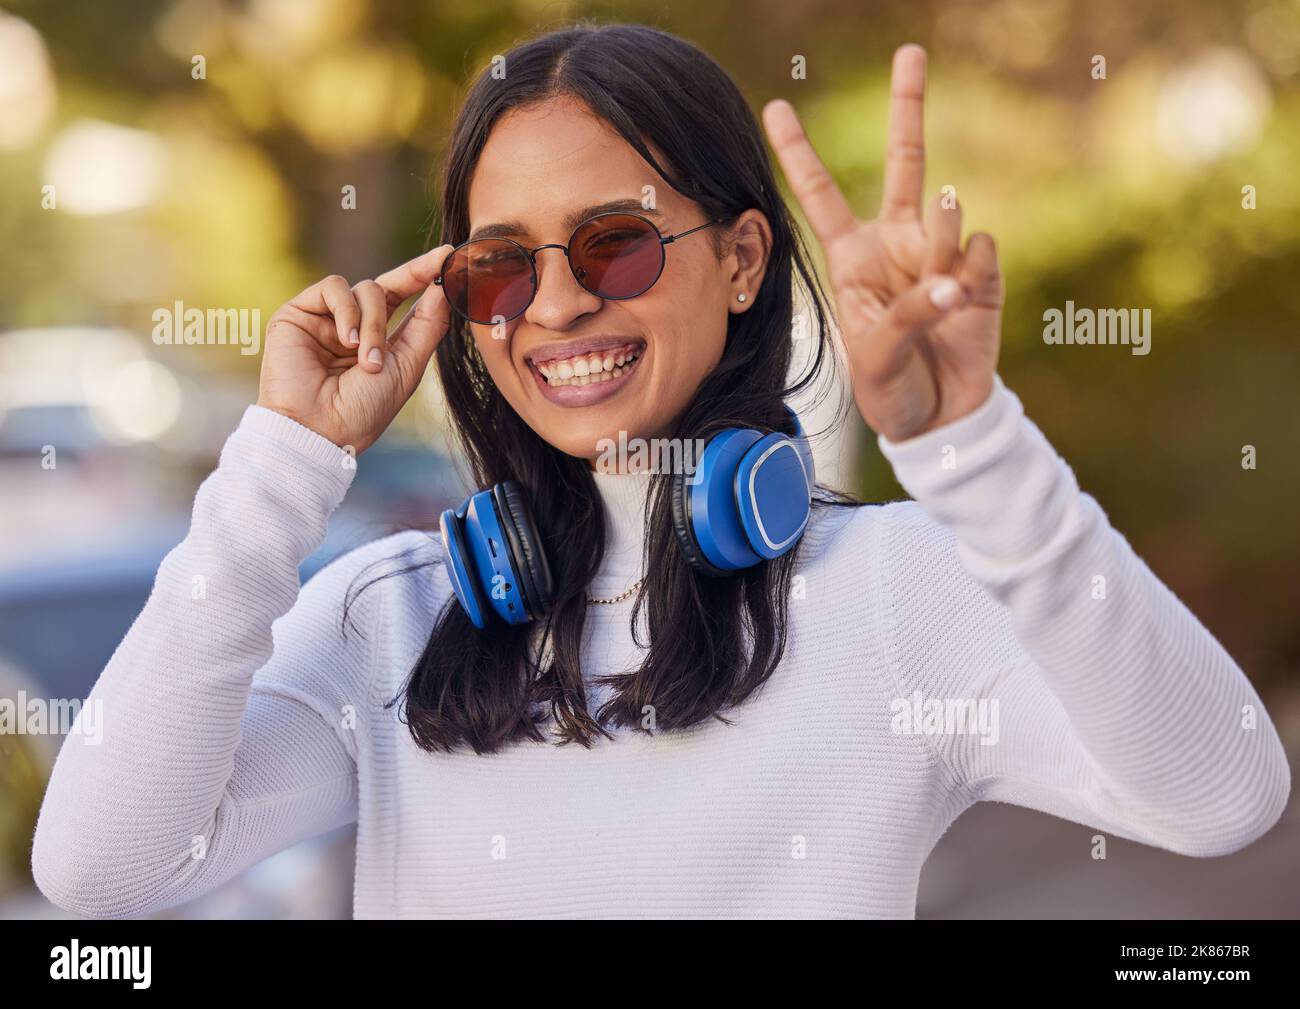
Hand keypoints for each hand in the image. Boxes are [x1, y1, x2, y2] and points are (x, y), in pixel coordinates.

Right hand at [257, 246, 453, 454]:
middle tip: (438, 266)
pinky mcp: (299, 313)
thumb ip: (427, 326)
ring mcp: (326, 319)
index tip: (449, 256)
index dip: (425, 276)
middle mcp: (354, 326)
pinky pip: (334, 288)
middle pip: (388, 286)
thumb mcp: (407, 367)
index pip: (405, 298)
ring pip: (365, 289)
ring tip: (367, 360)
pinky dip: (346, 311)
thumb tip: (443, 287)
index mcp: (380, 340)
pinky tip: (346, 341)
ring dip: (373, 323)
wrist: (318, 430)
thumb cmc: (364, 410)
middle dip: (414, 278)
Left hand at [762, 44, 1003, 442]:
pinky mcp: (981, 274)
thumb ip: (908, 312)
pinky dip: (974, 274)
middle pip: (905, 161)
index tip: (775, 107)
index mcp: (853, 260)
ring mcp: (940, 255)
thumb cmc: (889, 390)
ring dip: (943, 240)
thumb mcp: (876, 358)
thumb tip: (954, 274)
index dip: (800, 154)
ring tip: (943, 287)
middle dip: (908, 106)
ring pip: (947, 213)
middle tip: (910, 50)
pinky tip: (967, 302)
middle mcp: (896, 245)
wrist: (940, 421)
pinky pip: (983, 250)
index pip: (821, 197)